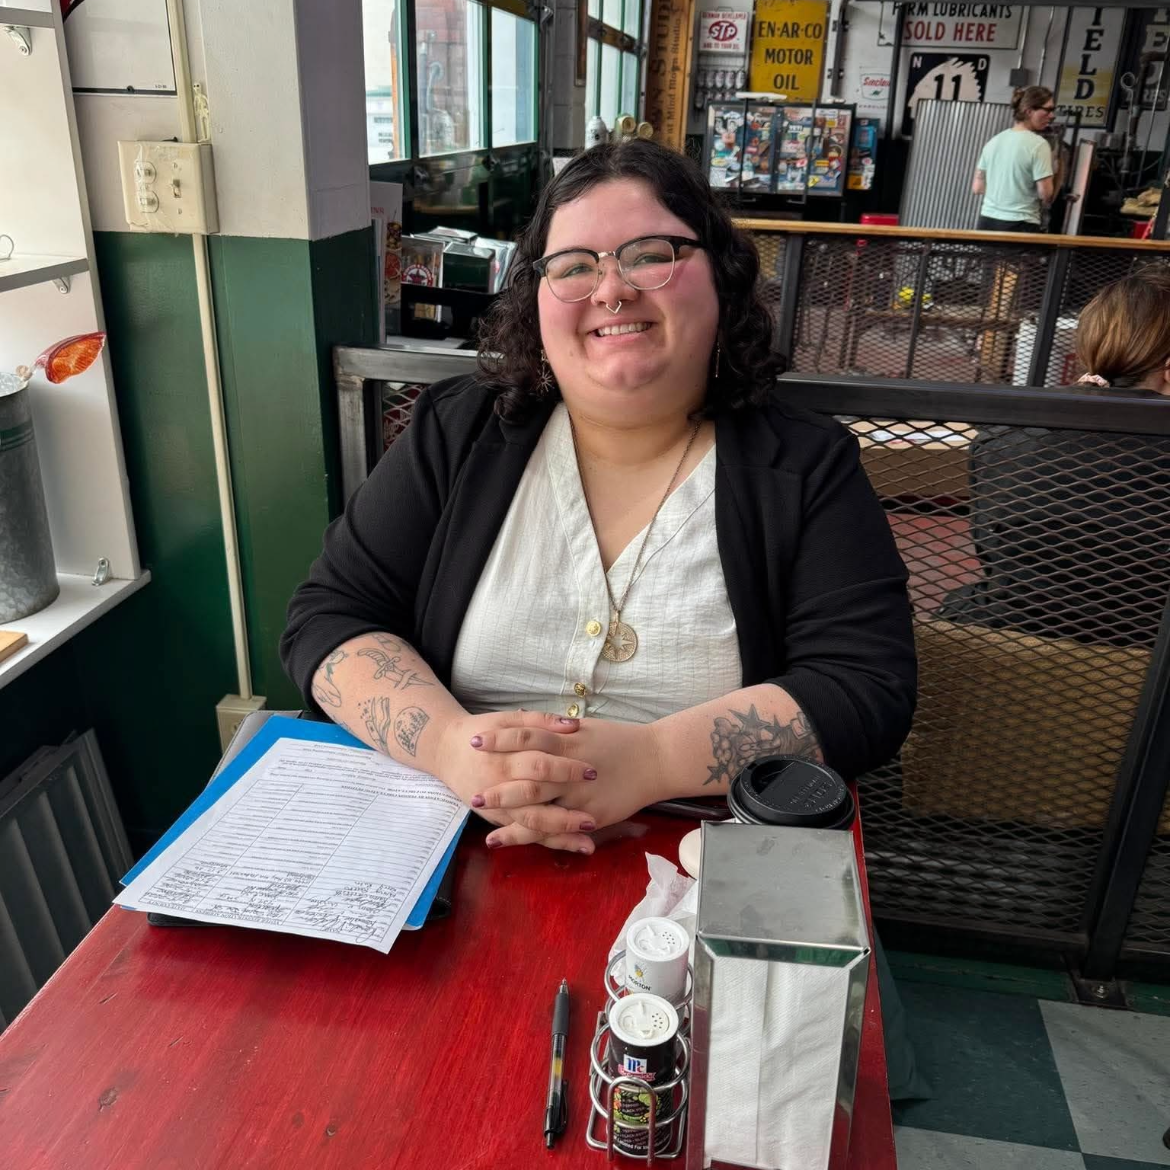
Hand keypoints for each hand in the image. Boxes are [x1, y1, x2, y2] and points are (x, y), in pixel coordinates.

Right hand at [435, 710, 599, 846]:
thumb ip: (540, 721)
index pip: (540, 765)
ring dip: (559, 835)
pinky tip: (571, 846)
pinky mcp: (497, 818)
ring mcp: (497, 806)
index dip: (566, 769)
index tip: (593, 773)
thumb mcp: (507, 719)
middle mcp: (500, 784)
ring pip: (530, 825)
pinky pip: (524, 833)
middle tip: (594, 817)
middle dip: (565, 812)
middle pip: (536, 801)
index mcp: (505, 756)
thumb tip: (574, 725)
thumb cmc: (483, 730)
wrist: (445, 750)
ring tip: (588, 842)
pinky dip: (547, 841)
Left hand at [474, 719, 666, 850]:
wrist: (656, 759)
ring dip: (506, 814)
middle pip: (526, 777)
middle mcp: (571, 769)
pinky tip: (507, 839)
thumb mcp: (587, 729)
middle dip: (498, 785)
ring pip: (537, 807)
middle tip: (471, 791)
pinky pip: (554, 828)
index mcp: (569, 742)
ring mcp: (580, 796)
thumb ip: (558, 730)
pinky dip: (529, 834)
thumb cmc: (621, 741)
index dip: (499, 739)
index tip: (474, 741)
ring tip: (481, 816)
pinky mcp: (589, 816)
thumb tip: (529, 722)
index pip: (526, 736)